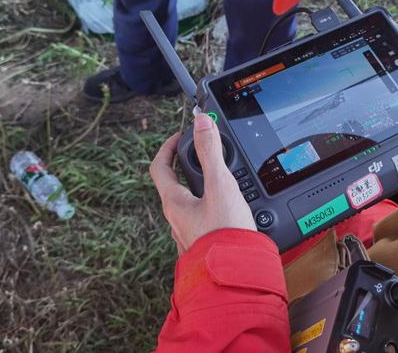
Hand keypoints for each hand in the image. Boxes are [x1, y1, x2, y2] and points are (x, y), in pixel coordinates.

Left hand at [149, 114, 256, 253]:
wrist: (236, 275)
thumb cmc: (224, 234)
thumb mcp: (220, 185)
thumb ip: (211, 151)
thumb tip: (201, 122)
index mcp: (174, 202)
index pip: (160, 167)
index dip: (168, 147)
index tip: (182, 136)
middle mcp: (176, 219)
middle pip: (176, 183)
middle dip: (190, 165)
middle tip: (206, 154)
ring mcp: (189, 233)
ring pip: (191, 202)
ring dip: (203, 186)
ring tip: (224, 180)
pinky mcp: (204, 243)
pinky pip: (203, 218)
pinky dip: (214, 205)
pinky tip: (230, 207)